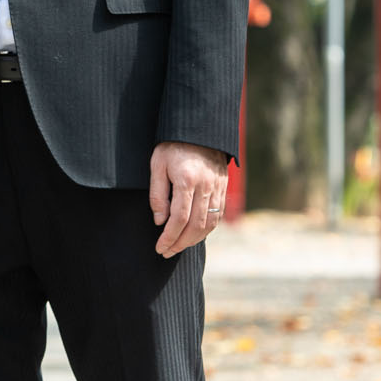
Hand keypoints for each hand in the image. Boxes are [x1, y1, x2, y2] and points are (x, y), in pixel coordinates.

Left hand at [149, 141, 228, 256]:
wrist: (199, 128)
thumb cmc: (173, 146)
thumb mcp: (157, 165)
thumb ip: (158, 194)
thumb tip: (160, 221)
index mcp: (186, 180)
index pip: (179, 218)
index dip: (169, 237)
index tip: (160, 247)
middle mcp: (205, 186)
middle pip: (196, 225)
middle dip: (180, 243)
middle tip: (167, 252)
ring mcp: (217, 187)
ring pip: (209, 223)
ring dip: (194, 239)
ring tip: (179, 246)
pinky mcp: (223, 187)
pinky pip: (218, 214)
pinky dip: (207, 229)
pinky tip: (195, 234)